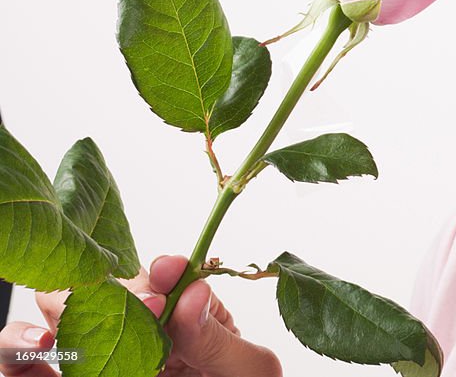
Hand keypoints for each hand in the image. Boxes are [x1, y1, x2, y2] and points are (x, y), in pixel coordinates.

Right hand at [0, 255, 281, 376]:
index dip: (160, 272)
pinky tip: (40, 354)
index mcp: (182, 313)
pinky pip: (25, 367)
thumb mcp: (250, 371)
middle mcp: (136, 327)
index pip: (160, 278)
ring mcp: (100, 356)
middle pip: (101, 287)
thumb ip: (219, 337)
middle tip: (137, 309)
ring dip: (59, 314)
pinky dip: (18, 356)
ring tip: (64, 334)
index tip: (167, 275)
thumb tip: (192, 292)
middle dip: (106, 288)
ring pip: (56, 317)